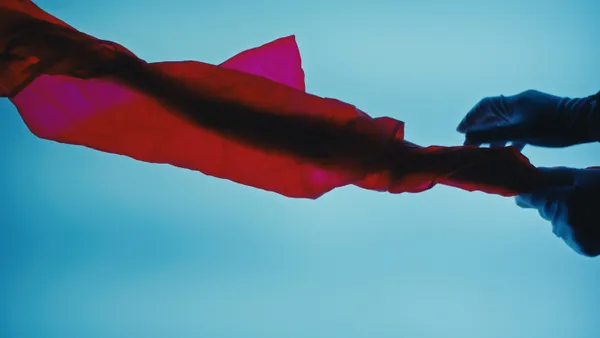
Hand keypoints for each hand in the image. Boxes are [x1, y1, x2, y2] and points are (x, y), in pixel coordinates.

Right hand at [457, 90, 597, 149]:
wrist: (583, 122)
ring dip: (495, 137)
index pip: (484, 106)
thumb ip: (492, 134)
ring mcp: (530, 111)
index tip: (460, 131)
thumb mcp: (518, 131)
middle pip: (493, 115)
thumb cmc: (552, 125)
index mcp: (512, 102)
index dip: (470, 118)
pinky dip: (510, 139)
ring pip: (506, 124)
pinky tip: (510, 151)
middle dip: (480, 130)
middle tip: (470, 145)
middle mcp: (519, 104)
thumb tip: (467, 135)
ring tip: (487, 151)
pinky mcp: (540, 120)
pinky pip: (518, 129)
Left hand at [516, 167, 599, 256]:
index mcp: (564, 200)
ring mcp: (573, 237)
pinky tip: (592, 223)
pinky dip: (577, 230)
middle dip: (555, 202)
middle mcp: (565, 222)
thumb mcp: (583, 175)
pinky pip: (568, 236)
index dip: (527, 194)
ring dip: (567, 217)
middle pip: (545, 211)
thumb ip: (551, 176)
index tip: (527, 193)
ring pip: (557, 224)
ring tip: (591, 210)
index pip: (529, 198)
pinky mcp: (583, 248)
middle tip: (578, 196)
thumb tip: (529, 175)